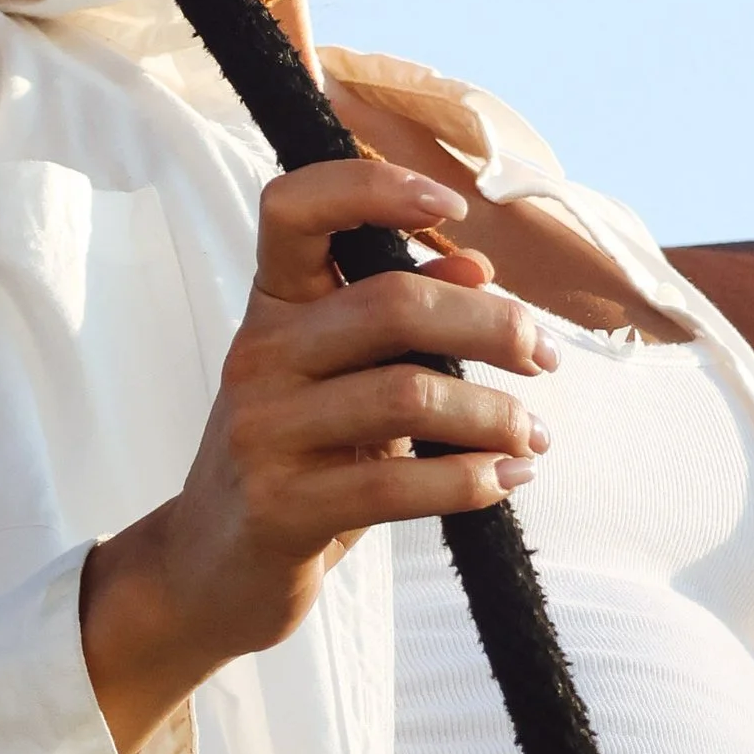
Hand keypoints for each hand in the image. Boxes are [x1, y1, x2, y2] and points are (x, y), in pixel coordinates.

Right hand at [80, 156, 556, 753]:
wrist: (210, 566)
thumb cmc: (295, 457)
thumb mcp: (340, 378)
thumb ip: (400, 320)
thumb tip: (478, 266)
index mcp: (272, 305)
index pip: (294, 207)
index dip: (372, 186)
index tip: (451, 208)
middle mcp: (259, 354)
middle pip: (392, 303)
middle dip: (493, 325)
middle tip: (544, 356)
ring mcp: (262, 431)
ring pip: (409, 393)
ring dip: (495, 414)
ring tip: (532, 434)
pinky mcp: (280, 507)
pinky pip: (398, 485)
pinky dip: (471, 480)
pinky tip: (505, 479)